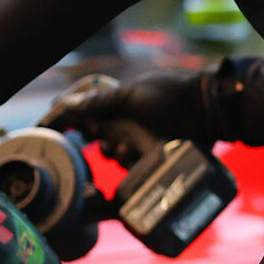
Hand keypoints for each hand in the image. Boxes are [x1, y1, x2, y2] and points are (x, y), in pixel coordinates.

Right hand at [43, 67, 215, 161]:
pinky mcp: (157, 158)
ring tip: (128, 146)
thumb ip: (99, 100)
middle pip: (99, 141)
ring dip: (118, 152)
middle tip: (101, 137)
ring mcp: (143, 142)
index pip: (84, 116)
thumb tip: (66, 105)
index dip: (70, 124)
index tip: (58, 131)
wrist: (206, 108)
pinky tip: (139, 156)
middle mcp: (128, 124)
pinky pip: (136, 168)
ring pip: (117, 155)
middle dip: (98, 142)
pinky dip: (134, 163)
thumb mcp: (130, 95)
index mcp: (118, 106)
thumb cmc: (169, 95)